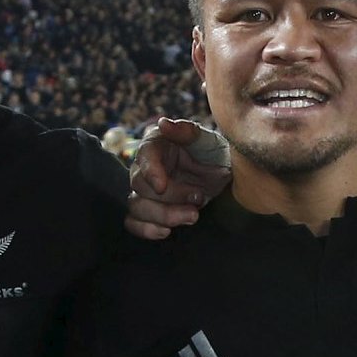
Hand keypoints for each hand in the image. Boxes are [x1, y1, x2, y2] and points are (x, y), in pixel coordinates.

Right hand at [126, 116, 228, 239]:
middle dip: (171, 197)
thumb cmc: (213, 155)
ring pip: (136, 206)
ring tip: (192, 216)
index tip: (162, 186)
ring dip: (164, 216)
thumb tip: (164, 124)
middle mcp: (144, 168)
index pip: (144, 156)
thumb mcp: (208, 140)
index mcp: (156, 145)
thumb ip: (188, 131)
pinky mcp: (147, 211)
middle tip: (200, 198)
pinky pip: (134, 223)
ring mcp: (144, 191)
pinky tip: (166, 232)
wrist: (222, 179)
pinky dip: (147, 230)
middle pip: (140, 186)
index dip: (150, 172)